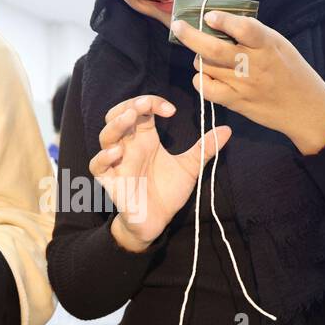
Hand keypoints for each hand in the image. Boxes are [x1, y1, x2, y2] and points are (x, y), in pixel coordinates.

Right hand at [89, 94, 230, 252]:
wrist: (157, 222)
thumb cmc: (167, 192)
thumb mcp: (190, 168)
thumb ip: (205, 149)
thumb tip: (228, 130)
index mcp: (145, 138)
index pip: (141, 109)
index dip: (152, 102)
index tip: (171, 110)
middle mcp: (129, 146)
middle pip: (118, 116)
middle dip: (128, 106)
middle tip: (143, 106)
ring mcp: (118, 163)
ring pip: (106, 136)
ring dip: (116, 125)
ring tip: (130, 119)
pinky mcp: (111, 181)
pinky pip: (97, 165)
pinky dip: (104, 157)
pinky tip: (118, 153)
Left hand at [171, 12, 324, 154]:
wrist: (305, 109)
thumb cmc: (292, 71)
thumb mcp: (279, 45)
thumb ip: (254, 34)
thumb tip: (222, 19)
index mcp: (268, 45)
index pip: (244, 28)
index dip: (224, 20)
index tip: (209, 14)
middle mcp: (253, 64)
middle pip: (213, 48)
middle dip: (190, 35)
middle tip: (178, 26)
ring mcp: (243, 85)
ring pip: (206, 66)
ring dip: (199, 57)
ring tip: (205, 55)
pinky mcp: (236, 102)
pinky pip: (207, 89)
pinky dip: (201, 80)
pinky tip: (205, 75)